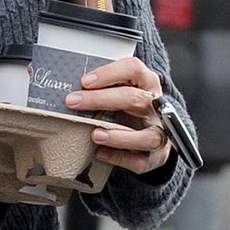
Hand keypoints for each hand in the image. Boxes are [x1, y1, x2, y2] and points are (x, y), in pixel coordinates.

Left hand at [65, 56, 173, 175]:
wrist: (150, 134)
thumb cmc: (129, 108)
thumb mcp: (121, 90)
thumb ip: (103, 87)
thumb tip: (70, 89)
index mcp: (147, 83)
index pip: (134, 69)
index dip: (109, 73)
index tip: (84, 81)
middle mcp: (156, 106)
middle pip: (135, 99)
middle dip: (101, 99)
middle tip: (73, 102)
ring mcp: (159, 132)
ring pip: (148, 135)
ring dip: (119, 136)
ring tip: (94, 135)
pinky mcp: (156, 156)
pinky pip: (139, 160)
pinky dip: (119, 157)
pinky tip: (100, 153)